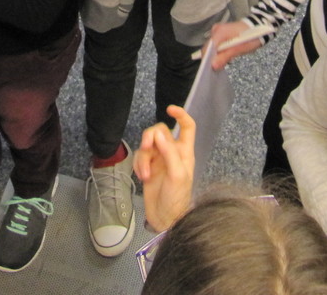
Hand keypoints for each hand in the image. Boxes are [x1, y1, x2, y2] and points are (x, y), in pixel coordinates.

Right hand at [134, 105, 195, 232]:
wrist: (165, 219)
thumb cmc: (177, 198)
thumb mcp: (176, 174)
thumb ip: (168, 152)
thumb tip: (158, 132)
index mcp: (184, 152)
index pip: (187, 127)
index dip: (181, 115)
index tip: (169, 109)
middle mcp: (172, 153)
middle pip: (160, 133)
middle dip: (150, 139)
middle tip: (146, 147)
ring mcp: (159, 160)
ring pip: (147, 145)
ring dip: (143, 158)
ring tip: (145, 175)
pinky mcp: (148, 168)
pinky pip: (140, 158)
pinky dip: (139, 166)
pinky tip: (142, 177)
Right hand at [208, 20, 264, 68]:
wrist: (259, 27)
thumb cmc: (251, 37)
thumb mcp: (239, 49)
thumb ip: (225, 57)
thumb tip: (213, 66)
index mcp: (219, 32)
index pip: (207, 49)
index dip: (208, 60)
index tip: (213, 69)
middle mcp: (216, 30)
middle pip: (210, 48)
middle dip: (215, 58)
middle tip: (225, 63)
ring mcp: (218, 31)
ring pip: (214, 47)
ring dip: (220, 55)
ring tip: (231, 57)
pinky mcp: (221, 33)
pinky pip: (218, 45)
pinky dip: (222, 51)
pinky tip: (230, 53)